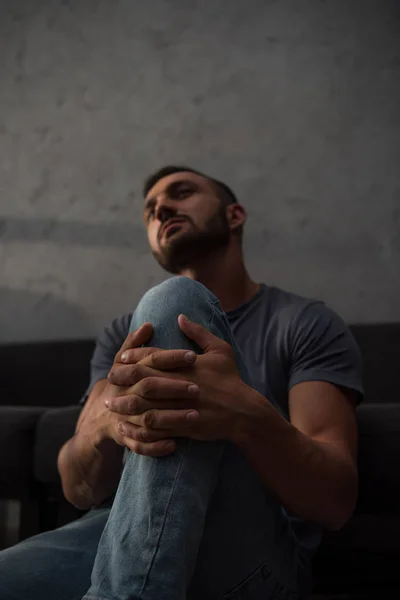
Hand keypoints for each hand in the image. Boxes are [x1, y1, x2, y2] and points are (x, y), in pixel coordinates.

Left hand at [106, 314, 250, 449]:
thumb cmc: (231, 379)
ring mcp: (181, 406)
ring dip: (125, 405)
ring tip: (111, 404)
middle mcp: (180, 385)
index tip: (122, 358)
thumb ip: (198, 333)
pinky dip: (138, 427)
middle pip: (142, 380)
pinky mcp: (183, 426)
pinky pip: (155, 427)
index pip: (153, 357)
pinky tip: (126, 425)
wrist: (244, 412)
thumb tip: (180, 317)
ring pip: (145, 405)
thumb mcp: (220, 350)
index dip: (134, 356)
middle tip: (109, 378)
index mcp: (186, 366)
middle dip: (122, 379)